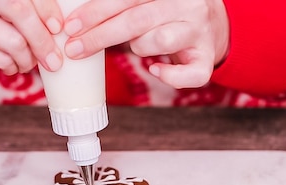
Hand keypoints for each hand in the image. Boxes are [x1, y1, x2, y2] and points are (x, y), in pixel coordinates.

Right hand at [0, 0, 64, 79]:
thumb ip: (24, 12)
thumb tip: (60, 29)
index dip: (47, 10)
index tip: (59, 29)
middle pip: (21, 12)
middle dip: (42, 40)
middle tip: (53, 60)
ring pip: (13, 41)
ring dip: (27, 59)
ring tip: (26, 64)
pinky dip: (11, 67)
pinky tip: (9, 67)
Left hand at [62, 0, 228, 88]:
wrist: (214, 24)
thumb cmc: (168, 12)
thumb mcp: (148, 0)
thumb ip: (121, 3)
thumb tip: (77, 16)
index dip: (95, 12)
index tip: (70, 26)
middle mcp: (189, 4)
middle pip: (137, 20)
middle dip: (100, 36)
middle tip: (75, 49)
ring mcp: (201, 31)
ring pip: (161, 41)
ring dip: (139, 48)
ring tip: (136, 46)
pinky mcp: (208, 58)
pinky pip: (189, 74)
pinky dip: (170, 76)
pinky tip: (155, 69)